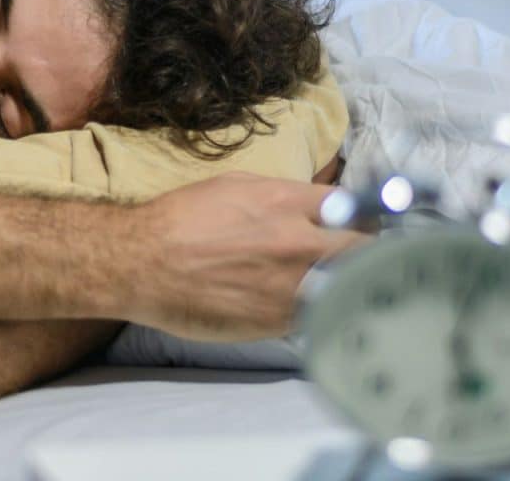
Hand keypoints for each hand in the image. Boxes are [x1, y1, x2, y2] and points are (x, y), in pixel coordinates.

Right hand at [131, 172, 368, 341]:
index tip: (366, 225)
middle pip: (364, 250)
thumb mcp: (237, 187)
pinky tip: (310, 308)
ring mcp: (289, 286)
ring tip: (341, 286)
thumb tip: (318, 205)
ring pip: (346, 288)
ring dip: (346, 286)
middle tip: (363, 258)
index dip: (367, 217)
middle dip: (368, 252)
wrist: (141, 263)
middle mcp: (297, 243)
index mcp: (288, 203)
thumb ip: (285, 196)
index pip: (358, 207)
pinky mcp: (274, 321)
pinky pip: (315, 316)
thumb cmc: (182, 218)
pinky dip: (318, 312)